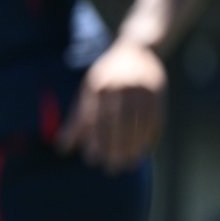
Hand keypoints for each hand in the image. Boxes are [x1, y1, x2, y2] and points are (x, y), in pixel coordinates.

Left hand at [56, 40, 166, 172]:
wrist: (135, 51)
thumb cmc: (105, 77)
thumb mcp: (87, 92)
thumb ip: (76, 120)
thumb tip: (61, 147)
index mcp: (99, 86)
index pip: (96, 118)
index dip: (93, 140)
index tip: (91, 160)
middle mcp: (120, 86)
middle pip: (117, 123)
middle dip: (114, 148)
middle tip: (111, 169)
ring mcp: (141, 89)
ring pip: (137, 124)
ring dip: (133, 147)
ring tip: (128, 164)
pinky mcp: (158, 93)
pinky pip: (155, 120)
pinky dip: (149, 137)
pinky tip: (145, 151)